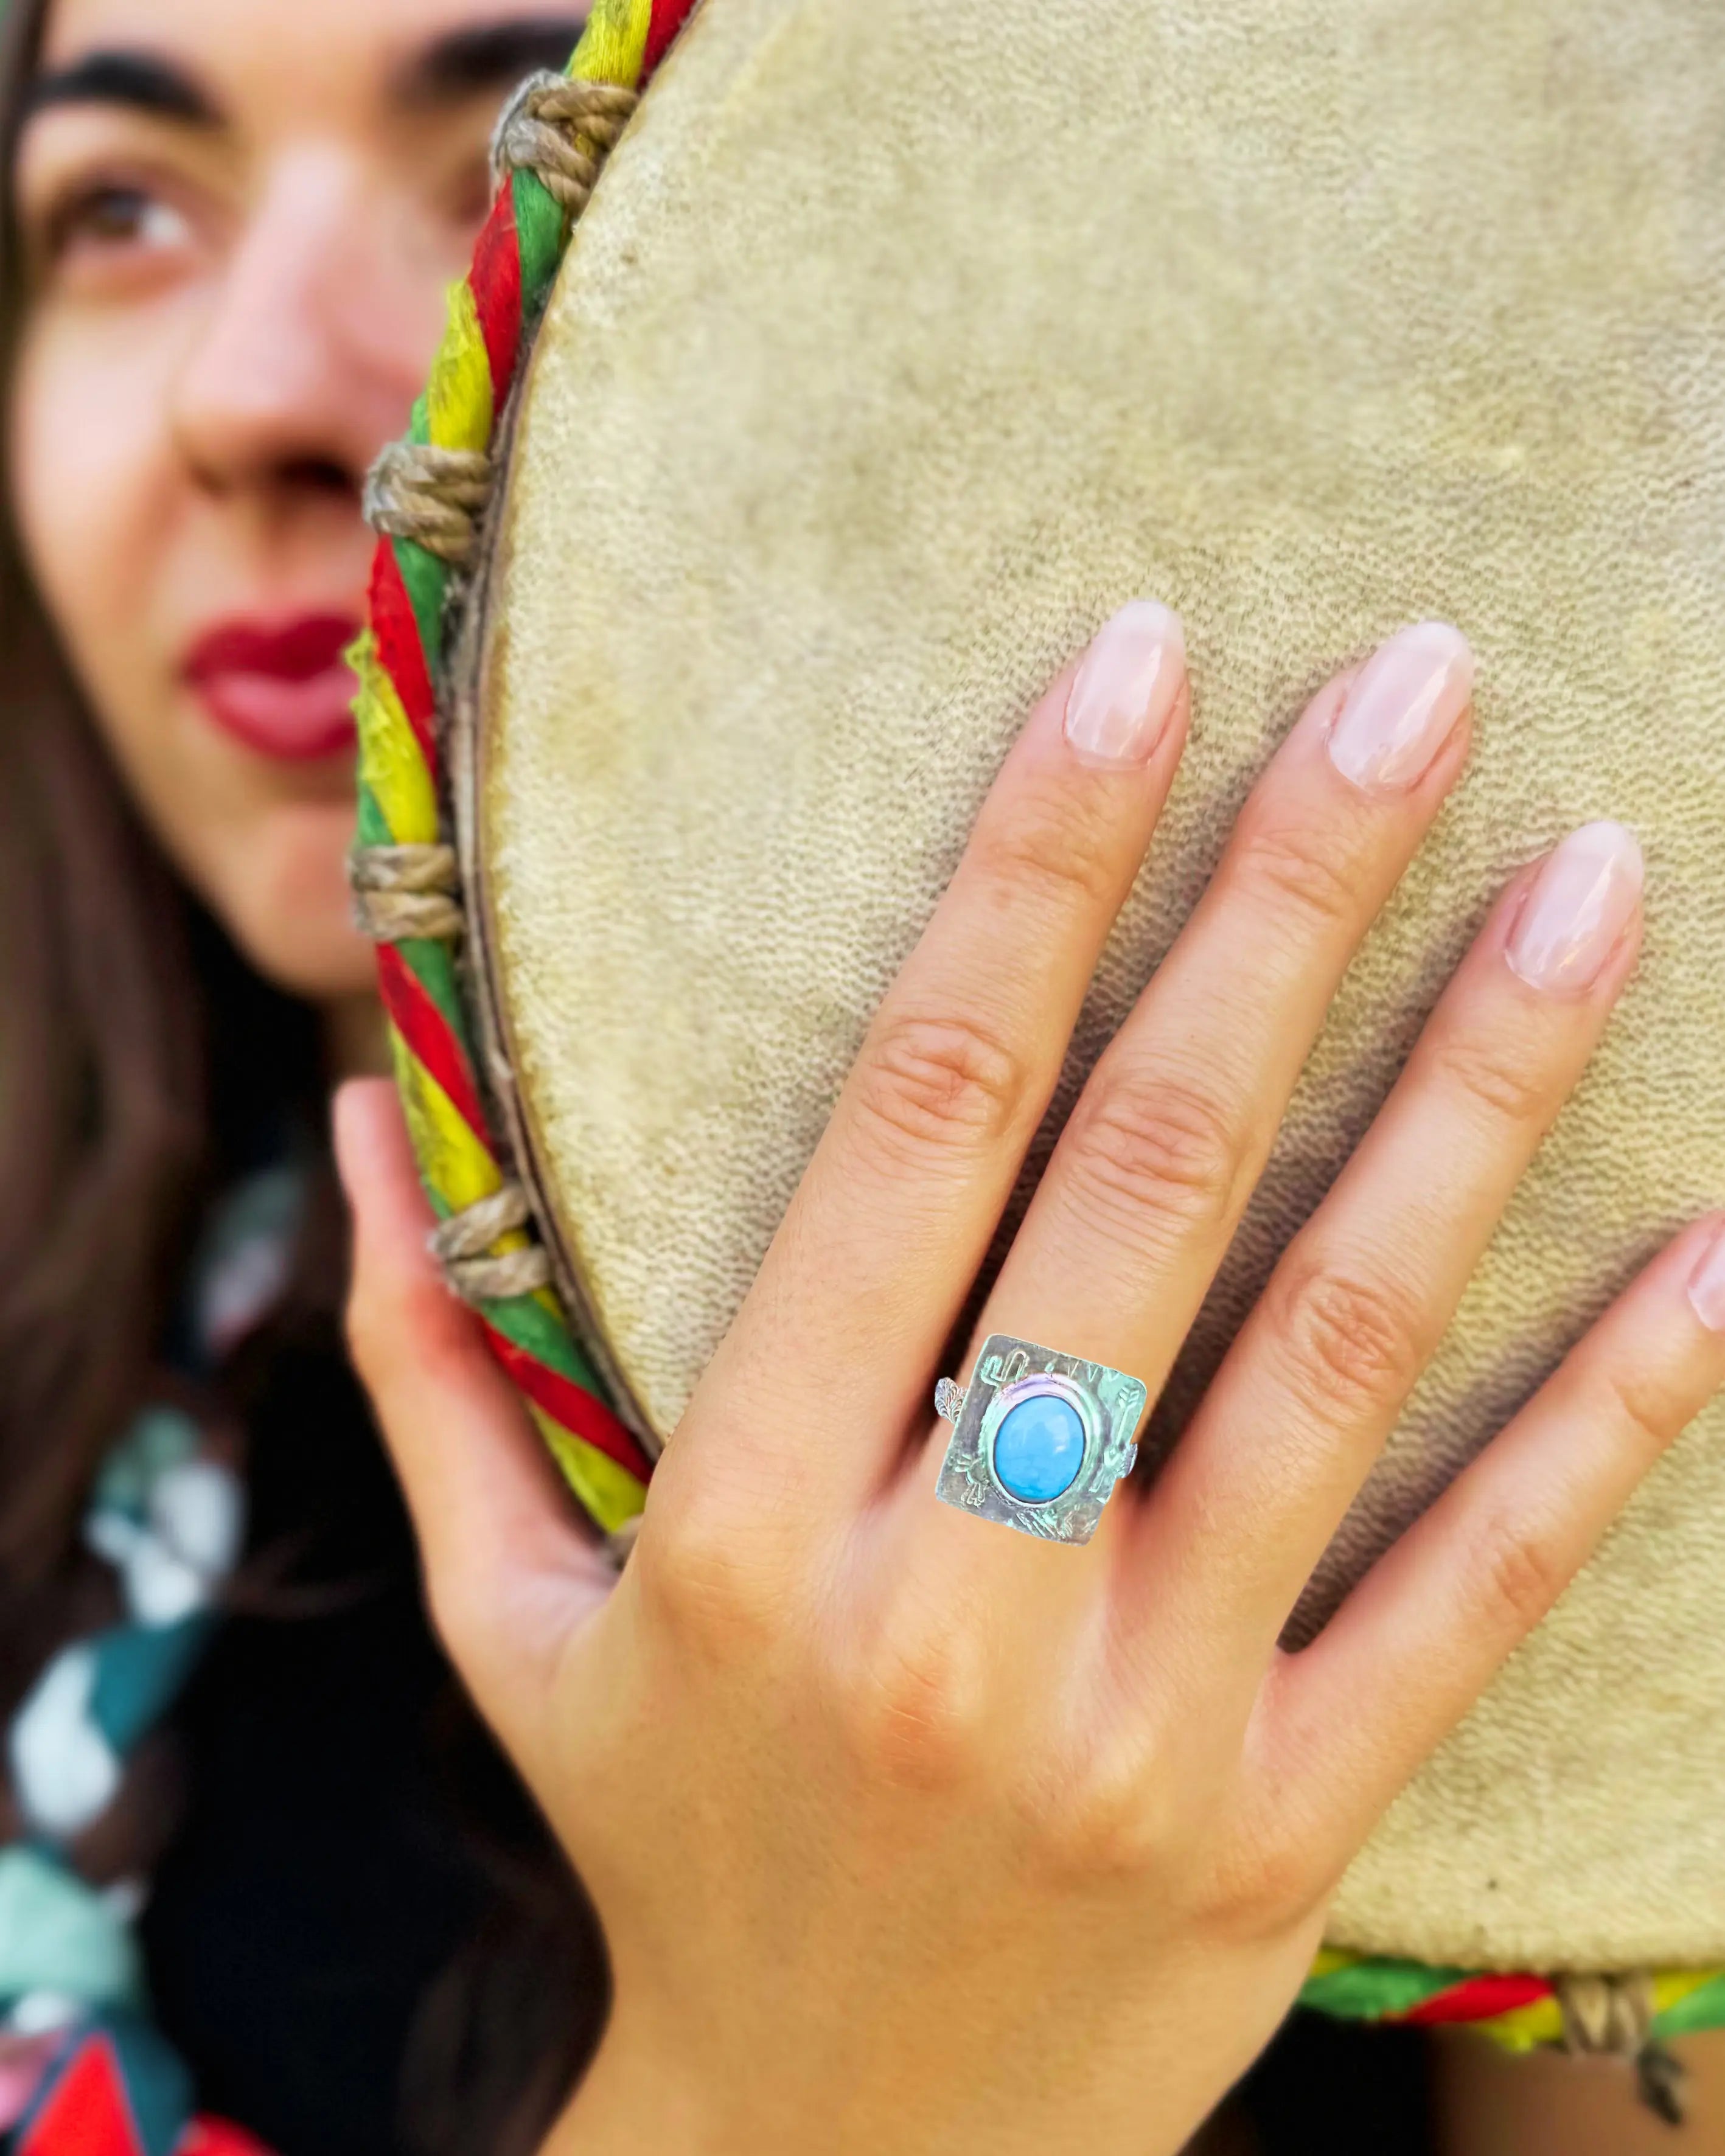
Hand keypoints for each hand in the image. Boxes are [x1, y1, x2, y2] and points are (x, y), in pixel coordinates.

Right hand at [337, 604, 1724, 2155]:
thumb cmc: (666, 1848)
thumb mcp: (504, 1629)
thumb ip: (432, 1366)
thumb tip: (363, 1104)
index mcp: (738, 1523)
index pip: (915, 1119)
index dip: (1032, 871)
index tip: (1138, 667)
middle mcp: (950, 1599)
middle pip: (1148, 1180)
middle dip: (1288, 901)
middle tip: (1420, 680)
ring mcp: (1145, 1719)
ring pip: (1343, 1349)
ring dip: (1477, 1092)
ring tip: (1600, 874)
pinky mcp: (1292, 1825)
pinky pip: (1478, 1584)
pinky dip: (1614, 1407)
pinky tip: (1721, 1242)